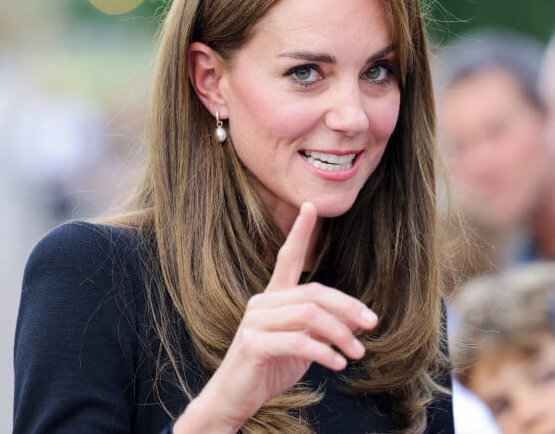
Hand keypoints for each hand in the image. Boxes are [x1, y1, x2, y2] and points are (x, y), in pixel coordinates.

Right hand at [174, 202, 378, 432]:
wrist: (234, 399)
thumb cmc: (268, 368)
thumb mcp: (302, 346)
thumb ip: (324, 329)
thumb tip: (357, 321)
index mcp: (272, 297)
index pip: (287, 257)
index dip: (299, 231)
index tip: (310, 206)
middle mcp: (261, 302)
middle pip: (314, 292)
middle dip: (348, 306)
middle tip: (372, 324)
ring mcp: (255, 321)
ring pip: (309, 315)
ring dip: (340, 334)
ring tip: (358, 353)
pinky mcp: (254, 343)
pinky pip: (298, 341)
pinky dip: (324, 353)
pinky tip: (338, 364)